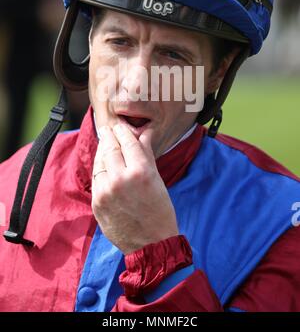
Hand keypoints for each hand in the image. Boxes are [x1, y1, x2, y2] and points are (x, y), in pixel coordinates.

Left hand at [91, 124, 178, 253]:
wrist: (151, 246)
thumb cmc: (160, 212)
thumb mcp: (157, 180)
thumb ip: (146, 154)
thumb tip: (143, 133)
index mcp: (141, 172)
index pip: (128, 141)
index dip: (123, 131)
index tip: (121, 125)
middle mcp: (121, 179)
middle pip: (110, 147)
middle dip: (110, 135)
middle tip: (109, 128)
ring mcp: (106, 191)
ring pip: (100, 161)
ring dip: (102, 150)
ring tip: (105, 142)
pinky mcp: (97, 202)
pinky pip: (96, 178)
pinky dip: (99, 168)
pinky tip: (103, 163)